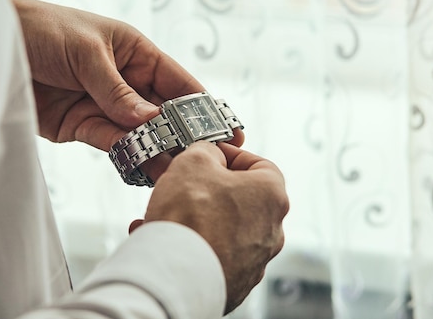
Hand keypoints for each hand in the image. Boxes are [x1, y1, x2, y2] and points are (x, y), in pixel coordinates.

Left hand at [12, 0, 243, 159]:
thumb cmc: (42, 29)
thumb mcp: (85, 52)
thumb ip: (116, 90)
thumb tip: (149, 120)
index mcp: (135, 52)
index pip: (178, 83)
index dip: (204, 106)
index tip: (229, 129)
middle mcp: (126, 81)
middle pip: (163, 113)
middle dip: (183, 135)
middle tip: (206, 161)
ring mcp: (105, 106)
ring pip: (140, 133)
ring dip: (157, 151)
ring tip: (178, 172)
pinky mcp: (81, 126)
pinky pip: (112, 144)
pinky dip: (128, 156)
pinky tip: (146, 169)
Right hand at [130, 142, 288, 313]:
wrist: (177, 275)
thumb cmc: (191, 219)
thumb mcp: (194, 161)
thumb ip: (206, 151)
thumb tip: (207, 155)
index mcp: (271, 196)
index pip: (260, 164)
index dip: (232, 155)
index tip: (211, 154)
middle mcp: (270, 230)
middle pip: (239, 198)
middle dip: (208, 189)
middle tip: (184, 183)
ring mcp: (254, 259)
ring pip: (222, 227)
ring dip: (195, 218)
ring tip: (163, 214)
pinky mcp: (233, 281)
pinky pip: (210, 254)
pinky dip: (190, 245)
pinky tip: (161, 238)